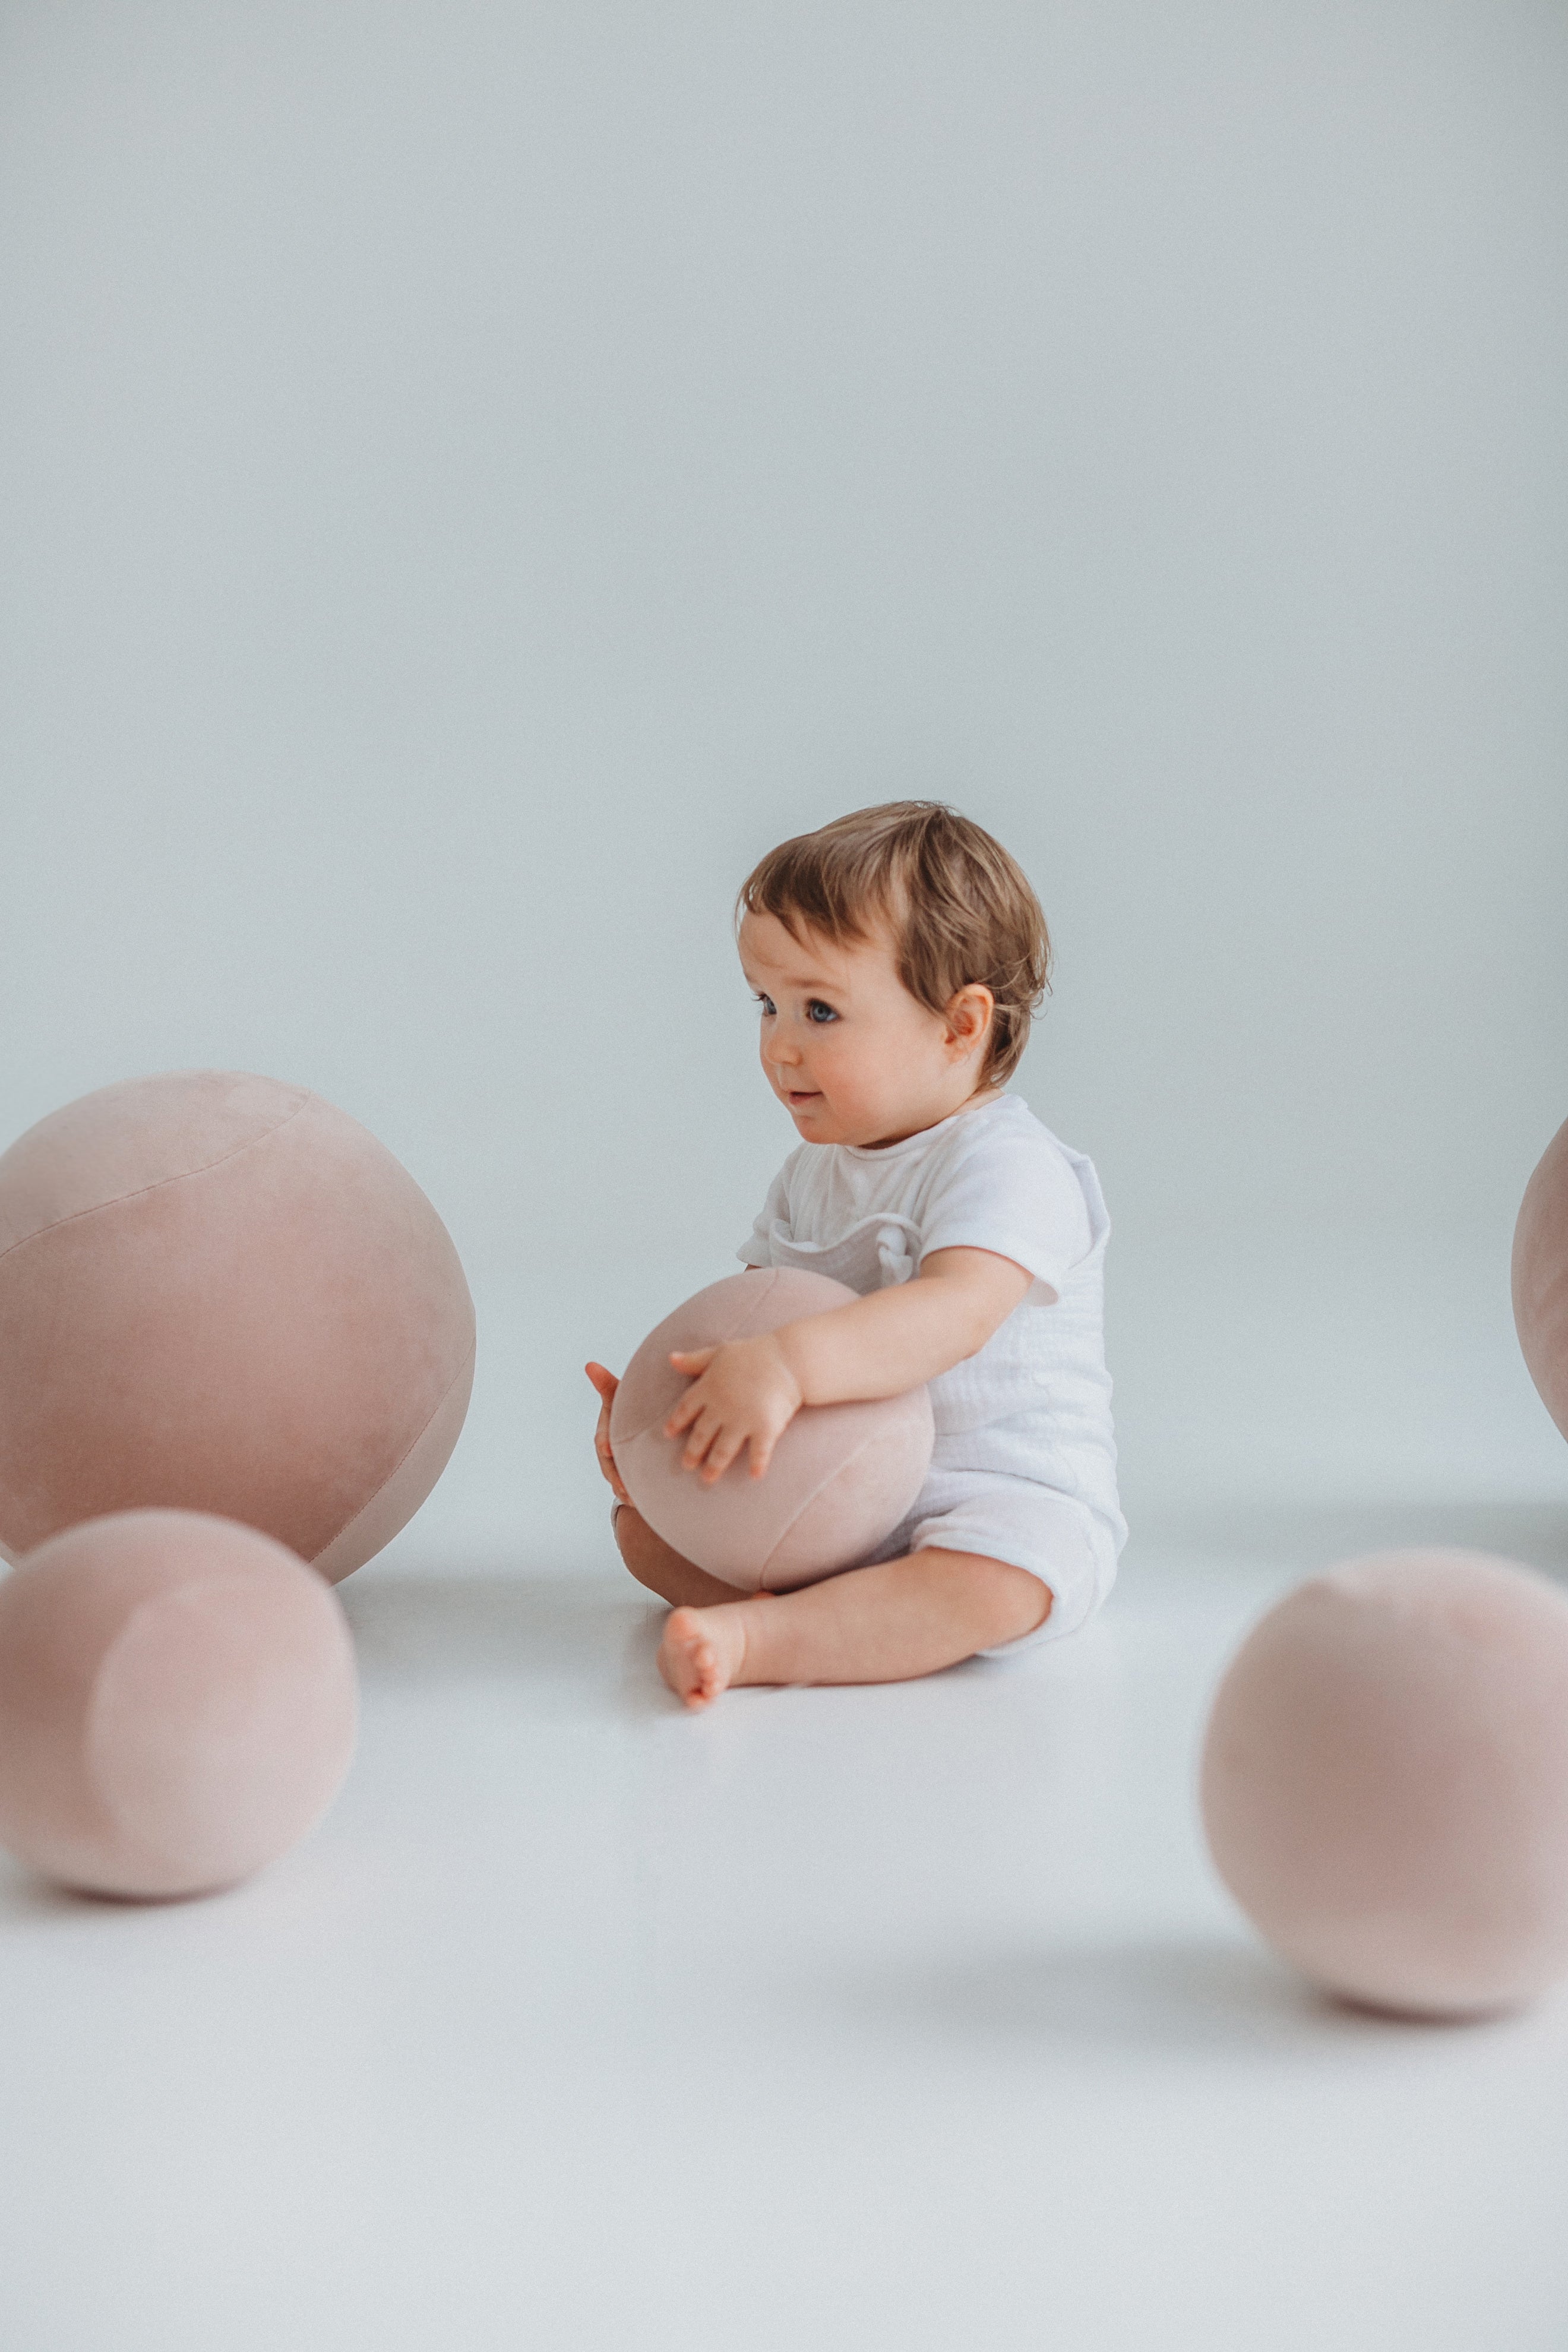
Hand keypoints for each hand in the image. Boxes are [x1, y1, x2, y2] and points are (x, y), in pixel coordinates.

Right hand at [584, 1361, 629, 1503]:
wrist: (637, 1425)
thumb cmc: (628, 1405)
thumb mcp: (617, 1395)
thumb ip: (605, 1383)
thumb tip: (589, 1364)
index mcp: (606, 1430)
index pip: (602, 1438)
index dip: (605, 1442)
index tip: (609, 1448)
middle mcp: (607, 1449)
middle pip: (607, 1465)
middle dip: (614, 1475)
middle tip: (623, 1485)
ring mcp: (615, 1463)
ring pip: (615, 1479)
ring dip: (622, 1489)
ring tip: (633, 1498)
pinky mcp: (625, 1475)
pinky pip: (625, 1488)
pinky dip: (631, 1496)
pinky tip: (640, 1503)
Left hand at [663, 1331, 803, 1482]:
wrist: (789, 1358)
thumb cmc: (755, 1352)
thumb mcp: (720, 1351)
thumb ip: (695, 1360)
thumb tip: (671, 1359)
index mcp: (709, 1387)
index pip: (686, 1409)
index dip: (676, 1422)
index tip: (668, 1434)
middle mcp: (722, 1407)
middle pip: (702, 1434)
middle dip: (693, 1452)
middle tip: (687, 1466)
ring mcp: (742, 1419)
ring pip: (723, 1449)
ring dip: (715, 1466)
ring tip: (707, 1479)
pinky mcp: (765, 1428)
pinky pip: (759, 1452)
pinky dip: (757, 1464)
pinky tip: (754, 1476)